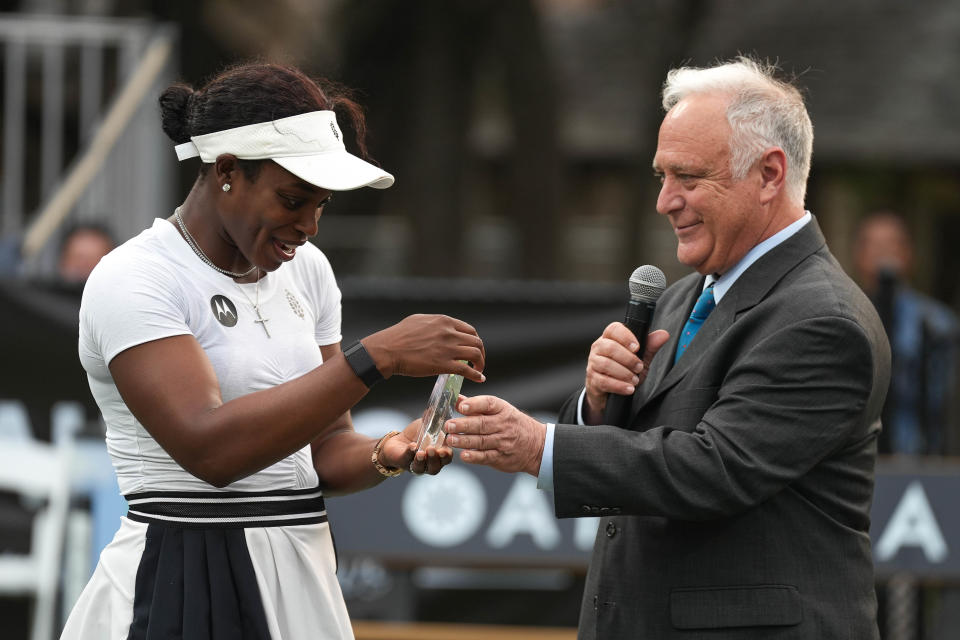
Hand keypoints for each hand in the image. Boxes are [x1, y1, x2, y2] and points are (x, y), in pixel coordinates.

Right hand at [364, 314, 485, 382]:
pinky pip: (467, 370)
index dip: (475, 340)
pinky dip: (476, 375)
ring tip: (479, 370)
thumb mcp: (419, 320)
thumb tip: (443, 328)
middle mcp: (449, 333)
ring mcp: (447, 348)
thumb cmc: (398, 336)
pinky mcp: (443, 364)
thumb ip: (435, 324)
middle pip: (476, 342)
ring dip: (480, 363)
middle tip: (478, 361)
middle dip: (480, 353)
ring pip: (475, 354)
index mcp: (444, 321)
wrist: (387, 350)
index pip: (470, 330)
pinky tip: (479, 379)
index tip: (473, 348)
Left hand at [379, 419, 452, 474]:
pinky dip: (410, 453)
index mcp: (439, 454)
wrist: (398, 441)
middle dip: (435, 459)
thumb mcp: (426, 425)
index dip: (447, 455)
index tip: (445, 450)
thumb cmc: (416, 435)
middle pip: (435, 467)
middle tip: (432, 450)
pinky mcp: (404, 462)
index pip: (447, 458)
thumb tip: (434, 407)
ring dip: (422, 460)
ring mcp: (417, 465)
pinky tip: (412, 447)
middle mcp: (429, 463)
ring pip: (422, 467)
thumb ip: (432, 418)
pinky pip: (408, 460)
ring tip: (421, 452)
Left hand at [444, 395, 545, 475]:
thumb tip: (457, 399)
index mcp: (502, 410)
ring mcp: (503, 442)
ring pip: (481, 441)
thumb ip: (476, 406)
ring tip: (451, 440)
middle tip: (449, 425)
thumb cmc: (512, 424)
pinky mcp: (501, 457)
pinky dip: (474, 457)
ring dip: (465, 441)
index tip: (462, 406)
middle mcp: (503, 425)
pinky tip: (464, 455)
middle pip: (482, 424)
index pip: (488, 404)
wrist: (536, 445)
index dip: (475, 404)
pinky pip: (486, 457)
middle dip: (464, 425)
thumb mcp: (500, 410)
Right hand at [583, 324, 669, 423]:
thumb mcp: (640, 358)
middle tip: (640, 367)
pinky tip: (629, 389)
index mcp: (609, 338)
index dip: (625, 337)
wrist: (611, 393)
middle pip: (610, 347)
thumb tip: (663, 334)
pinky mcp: (593, 380)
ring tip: (635, 380)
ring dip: (624, 373)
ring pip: (606, 364)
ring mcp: (593, 364)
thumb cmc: (624, 370)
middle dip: (628, 358)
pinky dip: (619, 386)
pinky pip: (604, 381)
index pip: (613, 329)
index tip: (637, 347)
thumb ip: (650, 346)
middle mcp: (598, 349)